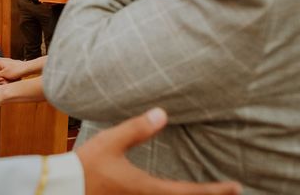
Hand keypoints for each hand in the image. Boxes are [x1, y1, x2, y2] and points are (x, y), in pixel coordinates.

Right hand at [0, 58, 26, 83]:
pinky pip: (7, 74)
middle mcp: (2, 63)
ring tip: (9, 82)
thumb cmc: (16, 70)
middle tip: (4, 83)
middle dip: (1, 80)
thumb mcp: (4, 74)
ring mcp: (7, 65)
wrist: (27, 68)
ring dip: (5, 80)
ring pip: (3, 75)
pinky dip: (8, 78)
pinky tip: (12, 80)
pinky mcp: (11, 68)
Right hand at [76, 108, 241, 194]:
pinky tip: (171, 192)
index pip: (189, 193)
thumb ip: (138, 128)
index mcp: (147, 188)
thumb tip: (163, 113)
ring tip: (204, 192)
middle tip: (229, 192)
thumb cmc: (87, 165)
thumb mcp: (111, 142)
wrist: (63, 188)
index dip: (215, 191)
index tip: (236, 187)